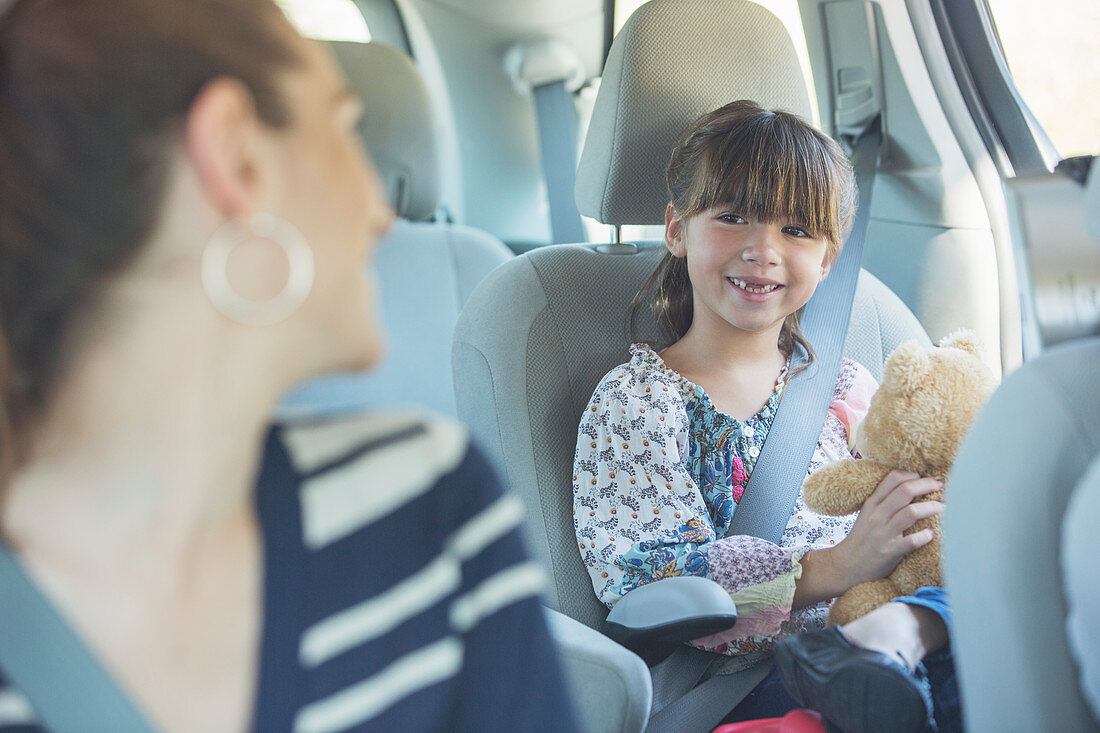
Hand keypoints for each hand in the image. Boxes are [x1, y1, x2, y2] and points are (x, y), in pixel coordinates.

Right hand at [829, 470, 943, 589]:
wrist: (847, 565)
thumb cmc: (862, 539)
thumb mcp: (868, 514)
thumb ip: (885, 502)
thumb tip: (911, 488)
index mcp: (872, 503)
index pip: (892, 479)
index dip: (912, 475)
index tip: (925, 478)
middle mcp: (877, 515)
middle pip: (905, 491)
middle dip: (926, 485)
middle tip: (940, 486)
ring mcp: (883, 533)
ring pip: (910, 513)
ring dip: (931, 508)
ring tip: (943, 508)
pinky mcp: (889, 551)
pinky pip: (911, 541)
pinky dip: (924, 536)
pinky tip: (931, 534)